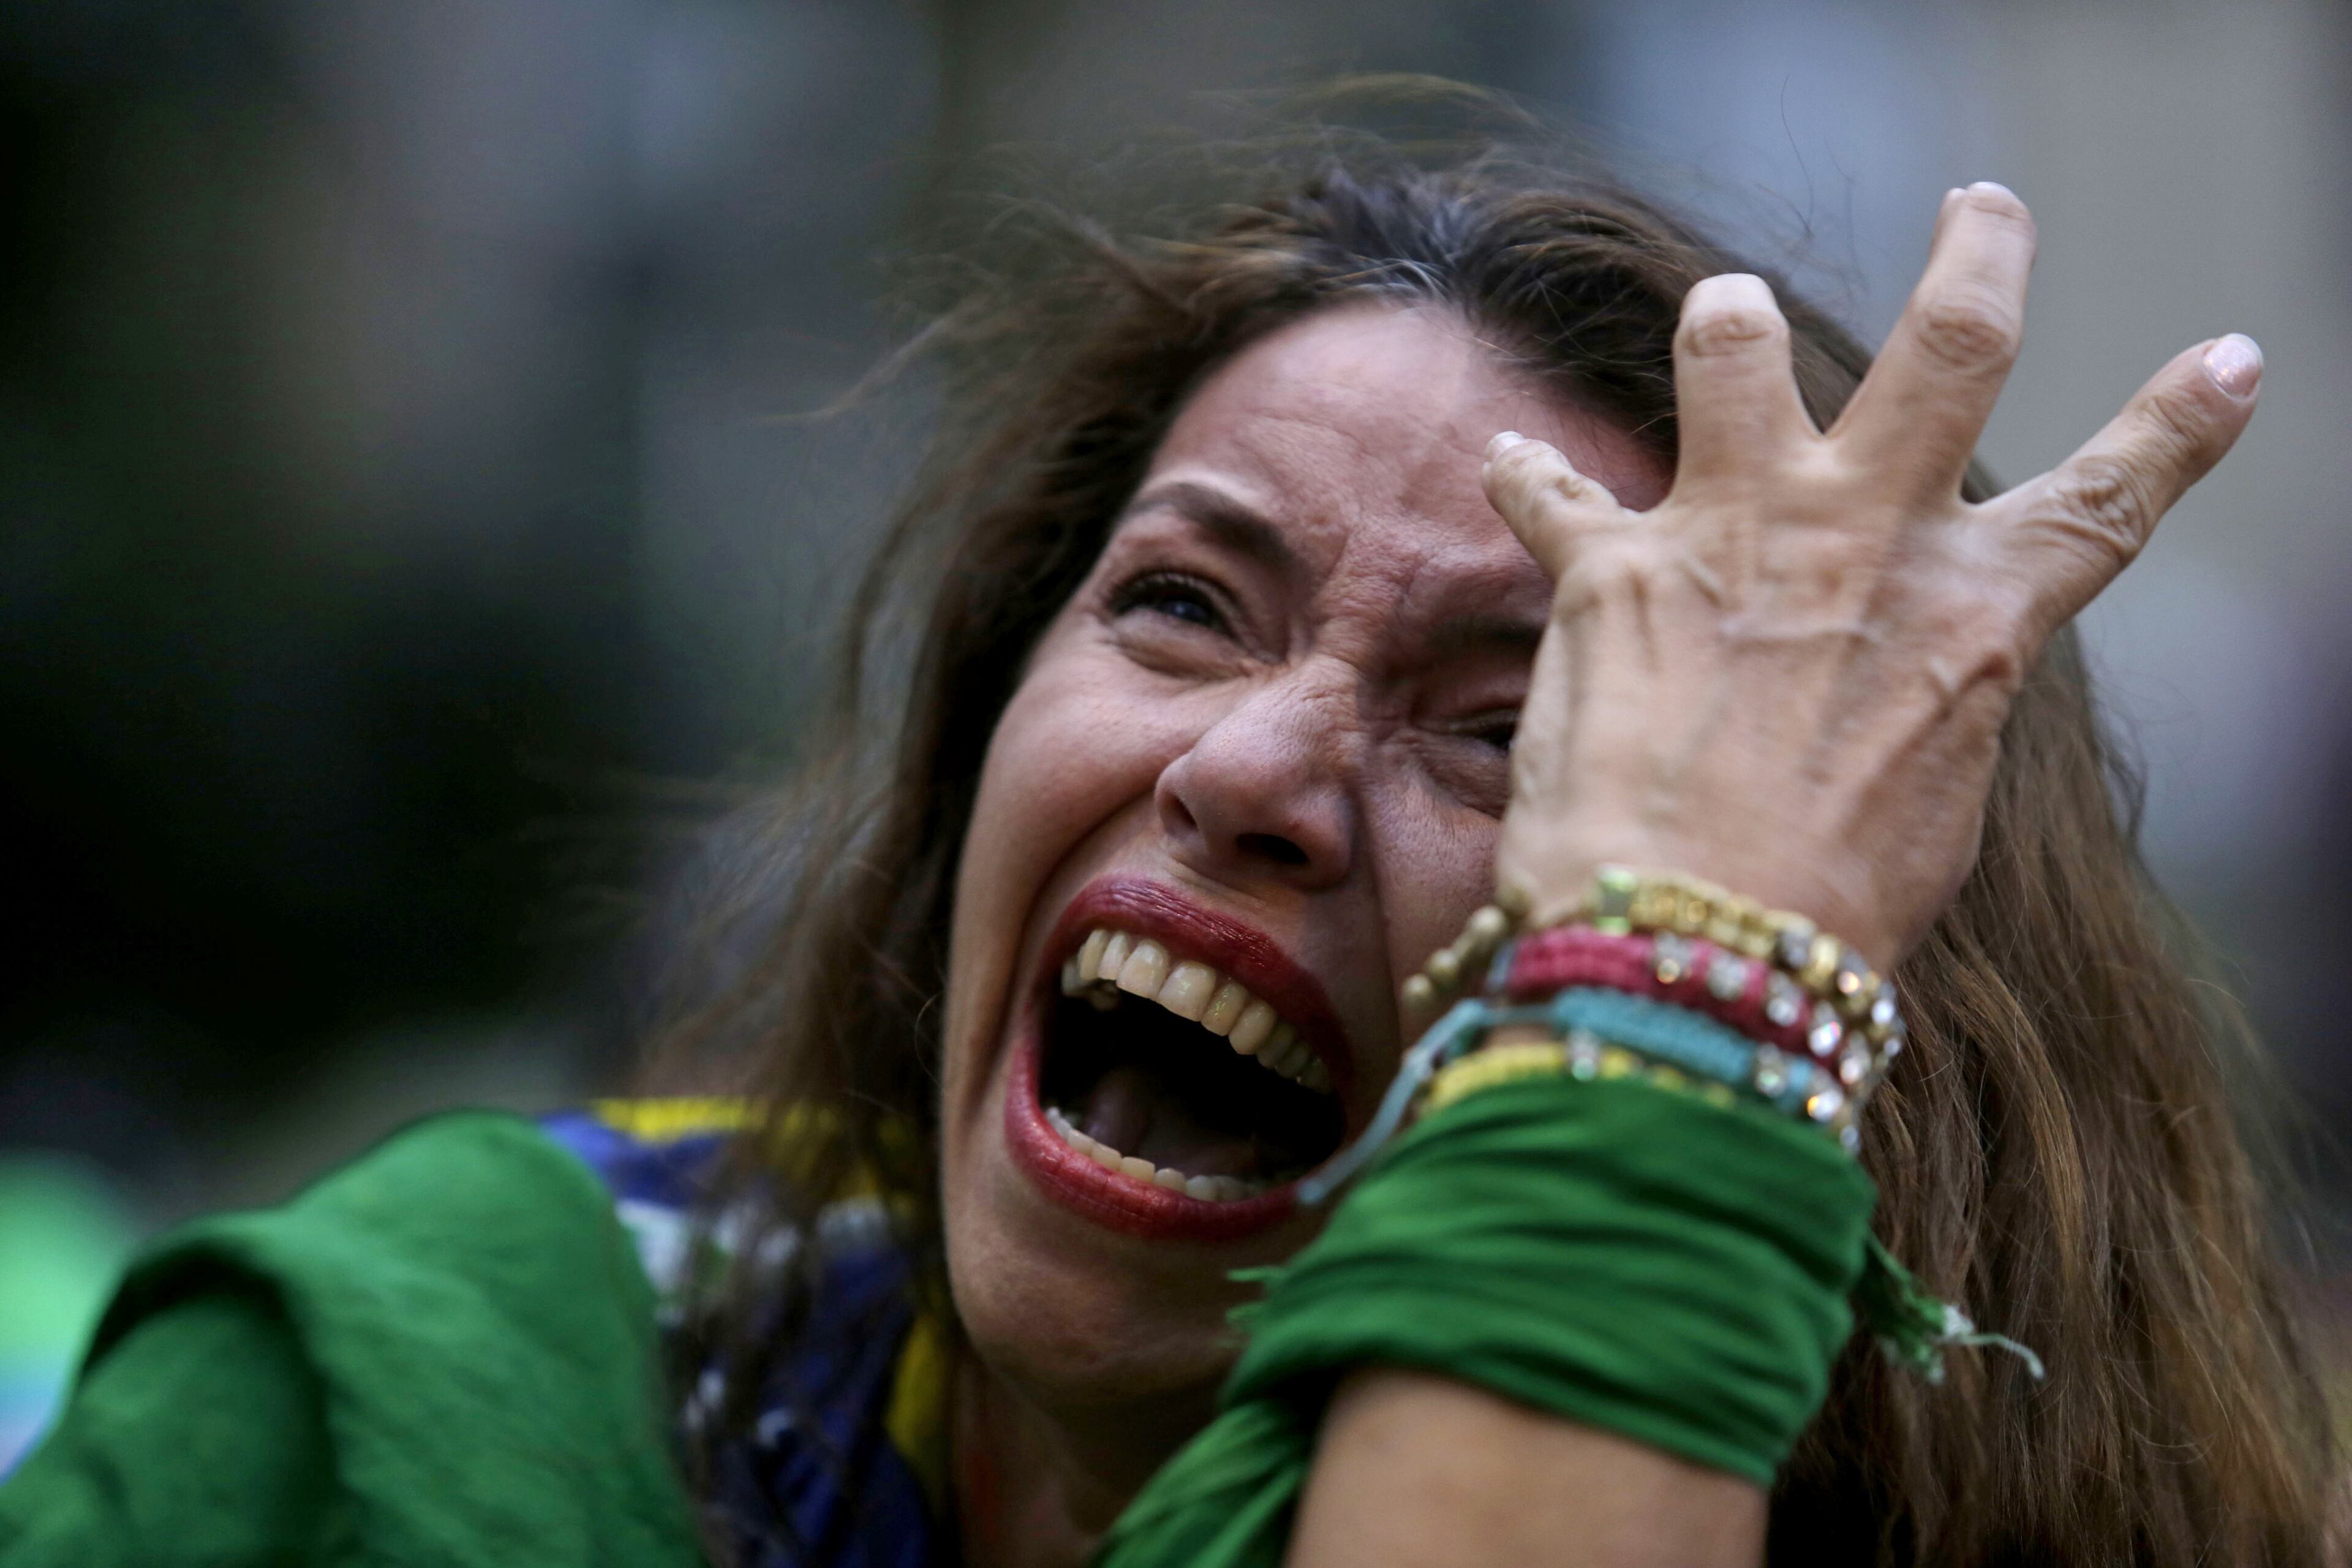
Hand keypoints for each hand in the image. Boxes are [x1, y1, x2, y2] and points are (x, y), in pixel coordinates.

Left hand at [1482, 183, 2262, 966]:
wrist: (1694, 947)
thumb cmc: (1823, 910)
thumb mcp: (1928, 804)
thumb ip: (1929, 703)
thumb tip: (1914, 678)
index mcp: (1971, 618)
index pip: (2109, 499)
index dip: (2181, 427)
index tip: (2230, 362)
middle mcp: (1864, 544)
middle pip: (1951, 347)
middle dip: (1981, 257)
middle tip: (1985, 210)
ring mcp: (1736, 536)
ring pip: (1737, 349)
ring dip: (1731, 318)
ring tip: (1728, 311)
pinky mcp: (1612, 569)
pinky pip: (1552, 489)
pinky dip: (1527, 475)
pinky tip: (1507, 462)